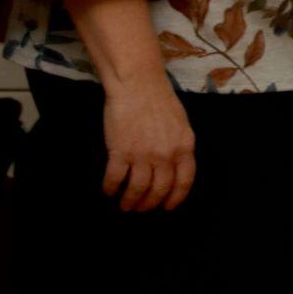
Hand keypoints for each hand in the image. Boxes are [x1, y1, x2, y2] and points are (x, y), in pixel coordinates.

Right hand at [99, 74, 195, 212]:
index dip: (175, 198)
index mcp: (184, 147)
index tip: (167, 207)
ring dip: (130, 201)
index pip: (184, 182)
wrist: (137, 85)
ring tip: (125, 205)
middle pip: (159, 189)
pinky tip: (108, 190)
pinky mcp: (120, 151)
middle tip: (141, 208)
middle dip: (149, 203)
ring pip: (137, 189)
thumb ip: (180, 147)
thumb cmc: (159, 100)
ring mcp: (143, 154)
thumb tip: (175, 167)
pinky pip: (115, 178)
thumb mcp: (181, 124)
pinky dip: (110, 188)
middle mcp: (166, 154)